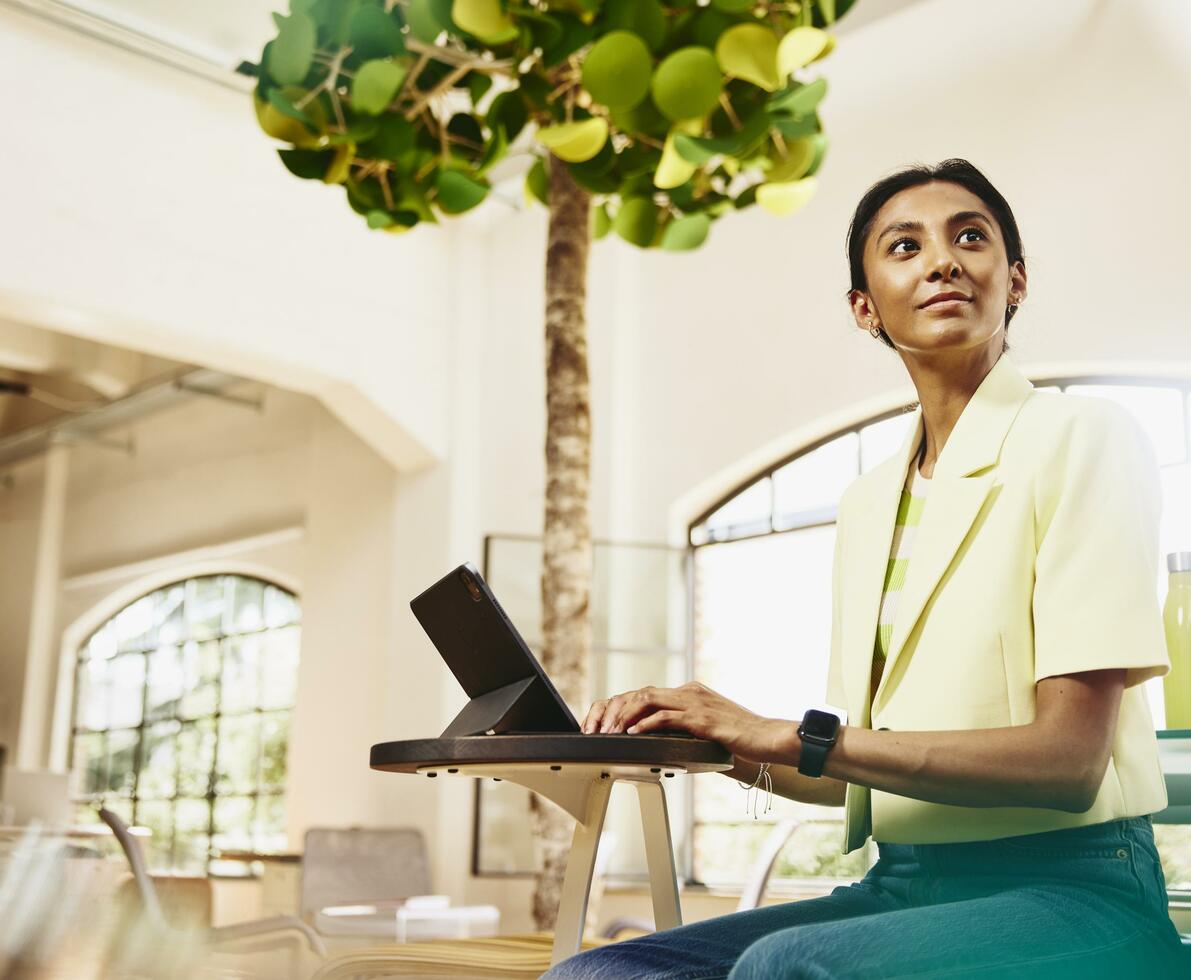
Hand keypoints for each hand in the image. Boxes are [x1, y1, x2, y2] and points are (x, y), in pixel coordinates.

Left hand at [580, 681, 799, 764]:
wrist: (769, 739)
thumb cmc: (742, 742)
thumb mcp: (707, 733)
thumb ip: (685, 733)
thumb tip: (663, 747)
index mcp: (690, 694)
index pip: (646, 694)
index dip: (621, 707)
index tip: (603, 723)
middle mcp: (690, 692)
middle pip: (641, 693)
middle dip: (614, 710)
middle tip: (597, 729)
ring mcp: (695, 703)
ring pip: (648, 700)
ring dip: (624, 716)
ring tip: (608, 732)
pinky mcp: (702, 718)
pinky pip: (666, 717)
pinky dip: (645, 725)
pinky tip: (632, 735)